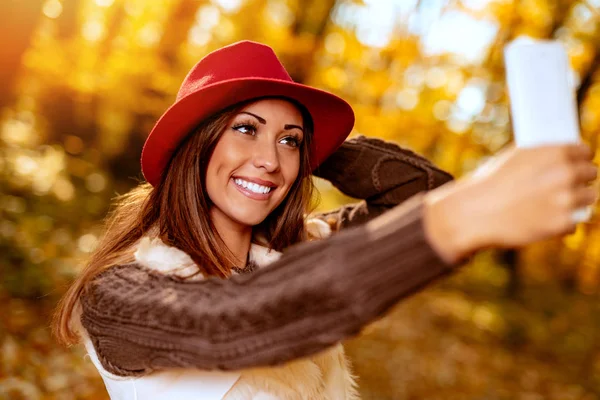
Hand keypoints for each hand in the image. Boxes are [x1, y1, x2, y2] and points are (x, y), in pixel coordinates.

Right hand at [423, 142, 597, 263]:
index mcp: (557, 152)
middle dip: (578, 179)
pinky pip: (574, 221)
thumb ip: (542, 156)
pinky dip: (562, 222)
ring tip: (553, 204)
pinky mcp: (563, 223)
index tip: (575, 164)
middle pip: (591, 174)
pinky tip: (543, 220)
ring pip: (588, 198)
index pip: (585, 152)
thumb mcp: (514, 158)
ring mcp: (567, 199)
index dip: (579, 158)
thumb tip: (561, 155)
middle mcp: (567, 173)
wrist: (475, 213)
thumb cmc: (490, 184)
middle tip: (562, 186)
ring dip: (575, 201)